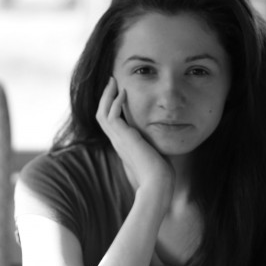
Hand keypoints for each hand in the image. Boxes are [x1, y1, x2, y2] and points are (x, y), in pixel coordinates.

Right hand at [96, 77, 173, 201]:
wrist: (157, 184)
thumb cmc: (160, 174)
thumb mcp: (155, 155)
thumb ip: (154, 146)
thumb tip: (163, 142)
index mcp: (123, 145)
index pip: (111, 122)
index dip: (112, 107)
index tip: (119, 93)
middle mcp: (117, 141)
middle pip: (102, 115)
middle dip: (106, 97)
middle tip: (112, 81)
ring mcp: (118, 140)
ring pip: (102, 113)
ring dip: (107, 96)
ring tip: (113, 81)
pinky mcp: (123, 138)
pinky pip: (112, 116)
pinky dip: (116, 103)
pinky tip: (124, 93)